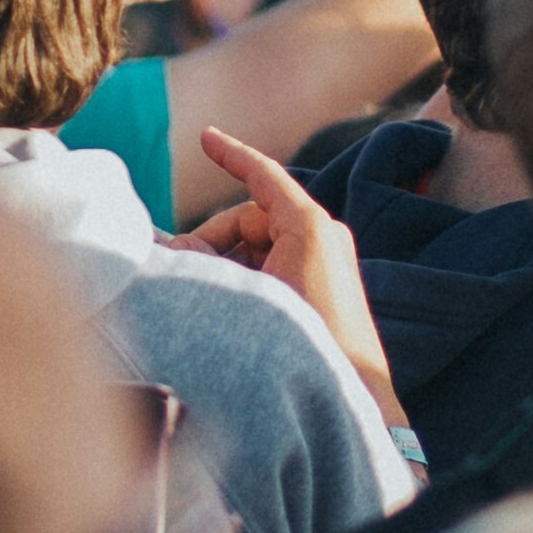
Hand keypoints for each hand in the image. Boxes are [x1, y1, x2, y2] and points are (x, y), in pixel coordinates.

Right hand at [181, 125, 403, 431]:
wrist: (354, 396)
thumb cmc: (307, 341)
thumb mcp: (252, 293)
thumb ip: (211, 264)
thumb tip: (179, 253)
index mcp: (309, 225)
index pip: (262, 176)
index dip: (231, 154)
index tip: (204, 136)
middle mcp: (319, 236)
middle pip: (247, 220)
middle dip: (210, 242)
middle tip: (178, 271)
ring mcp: (322, 261)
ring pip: (255, 247)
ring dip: (224, 266)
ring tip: (206, 300)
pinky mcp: (321, 287)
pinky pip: (272, 267)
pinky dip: (244, 278)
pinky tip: (226, 309)